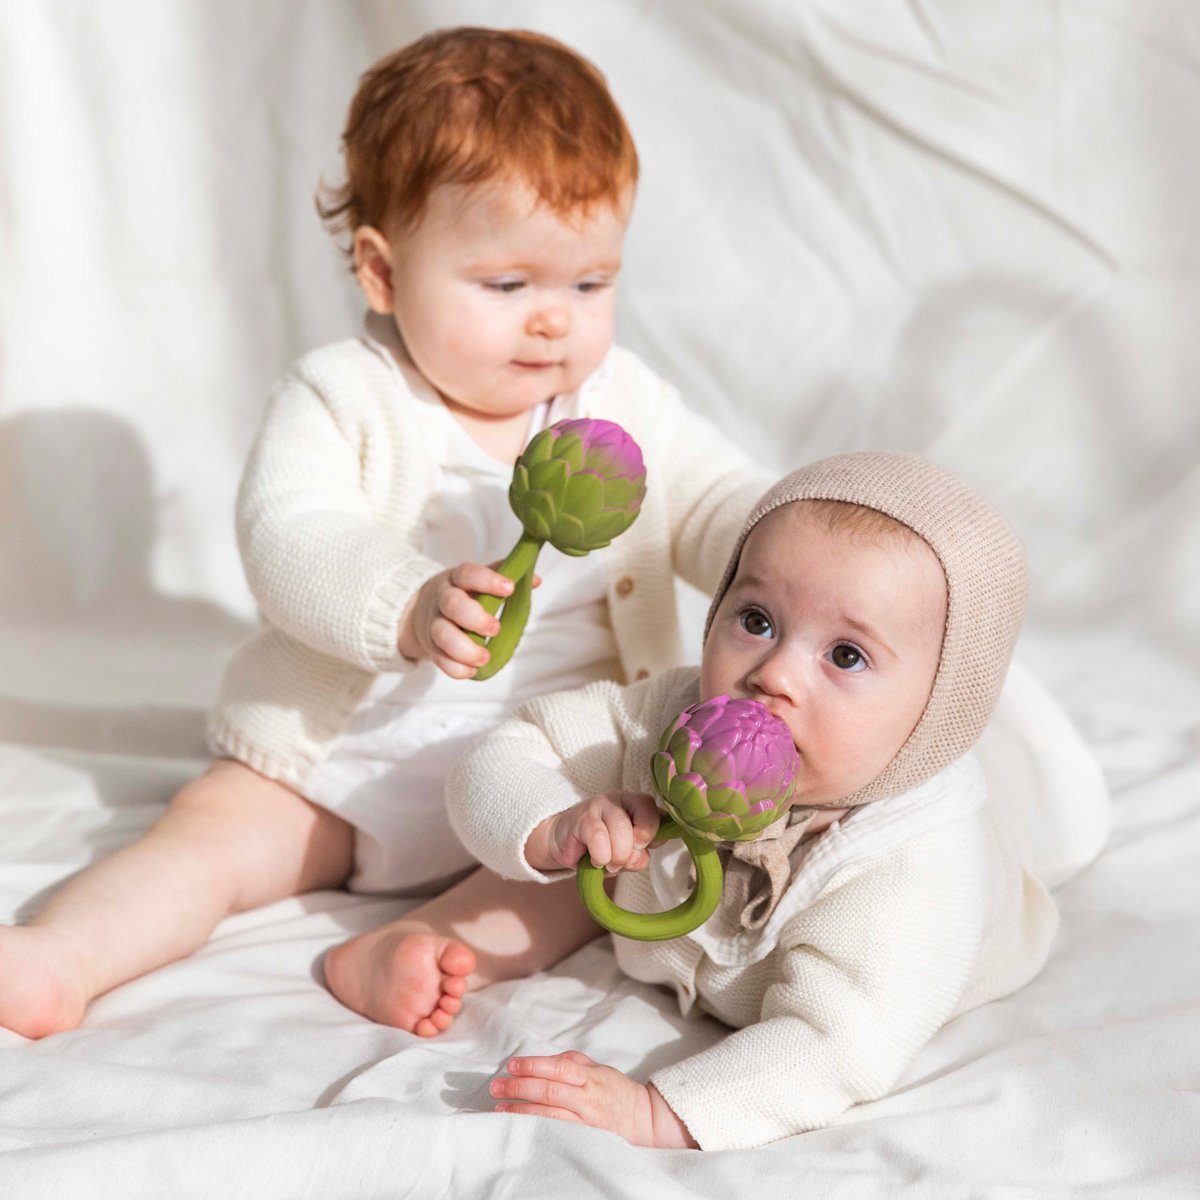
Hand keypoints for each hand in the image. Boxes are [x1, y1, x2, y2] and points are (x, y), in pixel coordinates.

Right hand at [398, 562, 533, 678]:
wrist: (422, 607)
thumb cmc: (462, 593)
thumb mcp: (478, 580)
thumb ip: (505, 577)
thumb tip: (536, 581)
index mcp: (457, 579)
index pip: (468, 574)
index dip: (487, 580)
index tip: (509, 589)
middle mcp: (442, 599)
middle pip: (452, 604)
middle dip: (475, 619)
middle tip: (496, 629)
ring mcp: (434, 623)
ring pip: (442, 634)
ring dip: (464, 649)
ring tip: (485, 658)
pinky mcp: (431, 646)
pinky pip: (439, 659)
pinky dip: (455, 668)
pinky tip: (471, 671)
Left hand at [490, 1051, 696, 1148]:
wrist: (643, 1119)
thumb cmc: (617, 1091)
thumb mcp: (598, 1068)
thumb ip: (572, 1062)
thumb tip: (546, 1059)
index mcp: (590, 1077)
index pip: (558, 1068)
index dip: (533, 1065)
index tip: (511, 1065)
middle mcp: (587, 1098)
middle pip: (549, 1090)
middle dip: (520, 1087)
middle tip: (496, 1086)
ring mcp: (586, 1121)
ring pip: (550, 1115)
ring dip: (522, 1110)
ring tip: (500, 1106)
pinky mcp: (584, 1139)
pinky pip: (556, 1132)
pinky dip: (536, 1127)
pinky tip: (520, 1125)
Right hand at [525, 792, 659, 873]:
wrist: (565, 843)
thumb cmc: (602, 848)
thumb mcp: (626, 855)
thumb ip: (639, 856)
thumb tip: (642, 855)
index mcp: (638, 805)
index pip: (657, 813)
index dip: (652, 836)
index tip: (640, 849)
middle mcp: (621, 799)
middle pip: (642, 825)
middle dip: (633, 852)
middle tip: (620, 862)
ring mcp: (601, 804)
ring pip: (621, 831)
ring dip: (616, 856)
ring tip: (607, 863)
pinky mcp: (582, 817)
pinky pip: (598, 838)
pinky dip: (600, 855)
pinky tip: (595, 860)